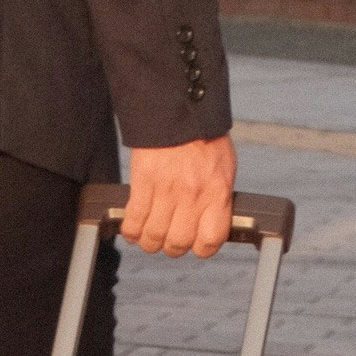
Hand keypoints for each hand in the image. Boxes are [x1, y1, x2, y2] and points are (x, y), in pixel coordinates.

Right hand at [116, 135, 236, 258]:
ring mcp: (166, 190)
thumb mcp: (224, 168)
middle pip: (178, 244)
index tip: (195, 242)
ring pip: (154, 238)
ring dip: (150, 241)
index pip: (210, 241)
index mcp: (217, 192)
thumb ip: (217, 198)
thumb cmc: (203, 136)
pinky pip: (134, 221)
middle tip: (169, 237)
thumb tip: (211, 222)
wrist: (179, 108)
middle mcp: (193, 195)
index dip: (201, 247)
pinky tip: (133, 227)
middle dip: (172, 246)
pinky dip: (131, 230)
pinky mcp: (143, 183)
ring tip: (150, 234)